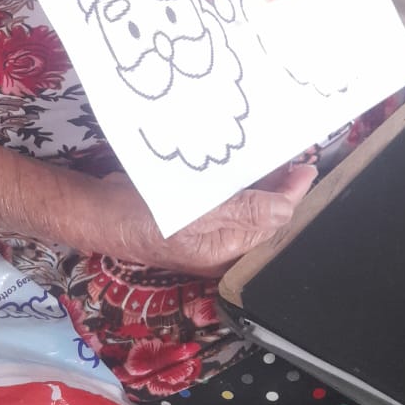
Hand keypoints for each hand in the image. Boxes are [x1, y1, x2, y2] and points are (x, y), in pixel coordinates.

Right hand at [100, 164, 316, 277]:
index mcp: (228, 251)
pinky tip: (242, 161)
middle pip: (264, 215)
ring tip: (274, 153)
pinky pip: (226, 198)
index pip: (273, 222)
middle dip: (281, 187)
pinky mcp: (195, 215)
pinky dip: (237, 180)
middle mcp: (223, 245)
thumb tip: (286, 208)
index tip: (306, 167)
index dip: (293, 194)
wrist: (98, 213)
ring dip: (260, 180)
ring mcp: (208, 231)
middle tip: (294, 155)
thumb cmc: (142, 215)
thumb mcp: (197, 213)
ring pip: (247, 204)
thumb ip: (244, 212)